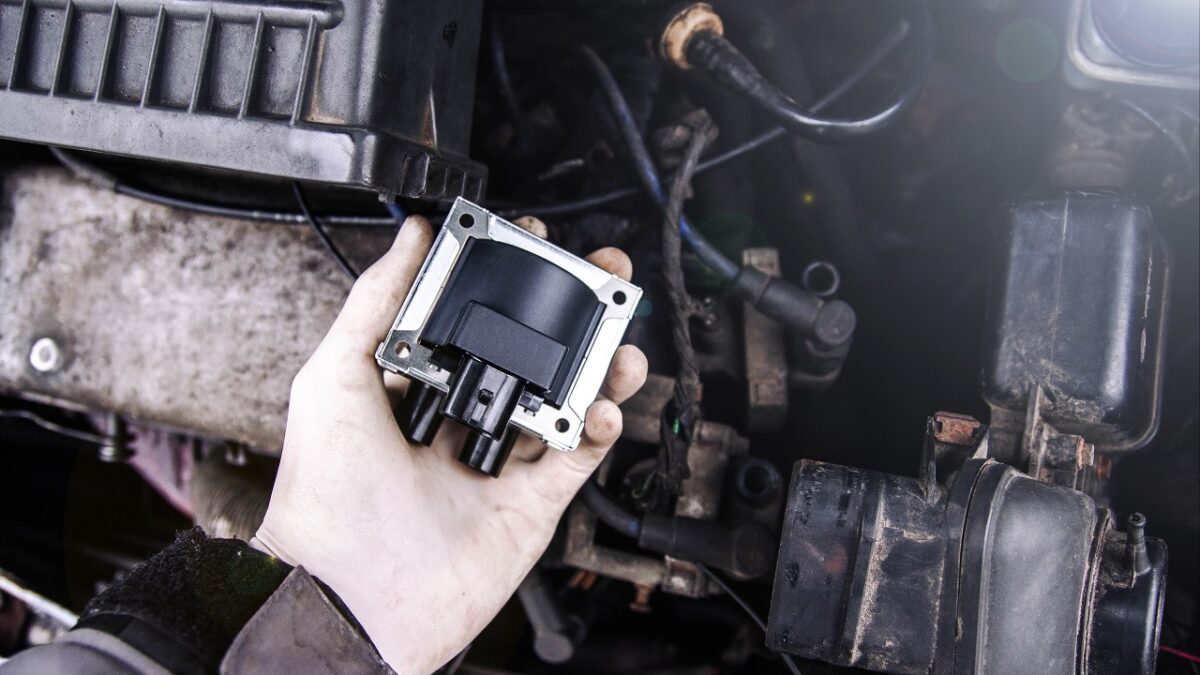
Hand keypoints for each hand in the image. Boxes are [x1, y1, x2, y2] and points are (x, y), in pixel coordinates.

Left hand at [254, 216, 646, 673]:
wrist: (351, 595)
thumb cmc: (328, 497)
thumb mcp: (332, 379)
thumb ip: (375, 302)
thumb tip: (409, 237)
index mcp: (418, 384)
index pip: (476, 317)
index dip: (510, 279)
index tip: (536, 244)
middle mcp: (463, 417)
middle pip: (533, 353)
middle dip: (573, 314)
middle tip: (603, 279)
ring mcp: (500, 459)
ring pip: (565, 400)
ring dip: (601, 368)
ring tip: (620, 343)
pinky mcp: (531, 502)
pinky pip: (578, 457)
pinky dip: (600, 427)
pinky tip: (602, 406)